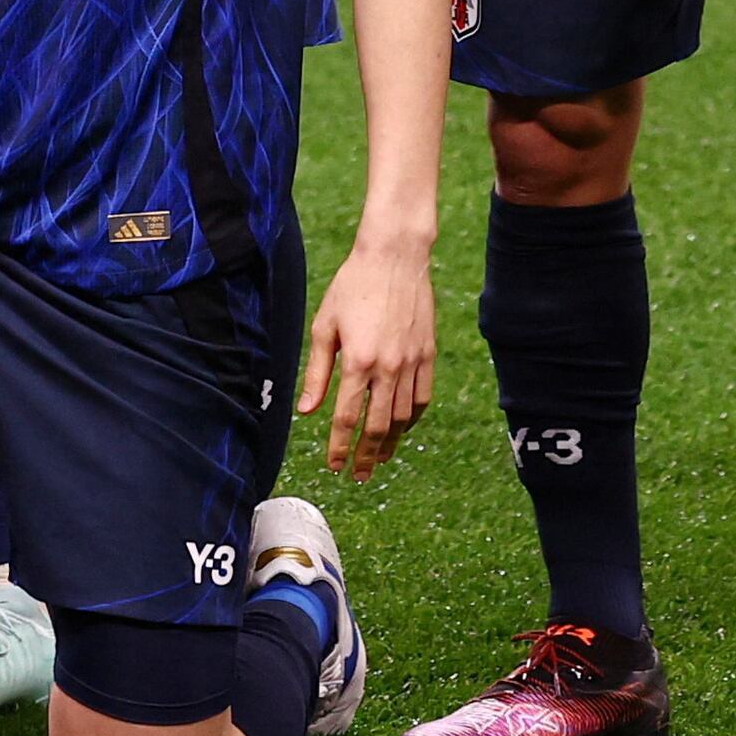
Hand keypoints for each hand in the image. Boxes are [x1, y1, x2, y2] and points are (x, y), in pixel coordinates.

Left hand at [297, 235, 434, 478]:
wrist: (394, 258)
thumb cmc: (352, 287)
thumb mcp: (324, 326)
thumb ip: (317, 372)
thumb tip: (307, 411)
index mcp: (358, 361)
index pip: (346, 418)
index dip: (338, 447)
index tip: (333, 466)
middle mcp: (389, 368)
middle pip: (378, 426)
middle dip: (366, 456)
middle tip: (358, 476)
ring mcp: (413, 363)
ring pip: (403, 417)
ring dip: (390, 443)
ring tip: (378, 460)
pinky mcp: (428, 355)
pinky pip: (423, 399)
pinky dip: (411, 419)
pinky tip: (401, 429)